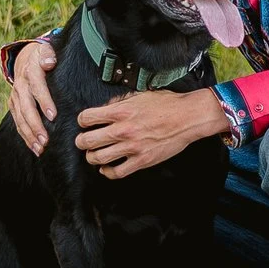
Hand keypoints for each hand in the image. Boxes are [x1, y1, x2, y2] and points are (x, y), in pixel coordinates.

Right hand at [9, 37, 58, 155]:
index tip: (53, 116)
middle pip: (26, 108)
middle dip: (35, 125)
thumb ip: (49, 54)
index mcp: (30, 72)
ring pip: (20, 118)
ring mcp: (15, 97)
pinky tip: (34, 148)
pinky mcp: (13, 105)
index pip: (37, 88)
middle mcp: (20, 86)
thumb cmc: (43, 56)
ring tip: (41, 148)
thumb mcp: (46, 50)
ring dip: (30, 135)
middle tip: (46, 140)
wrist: (25, 58)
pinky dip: (25, 136)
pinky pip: (18, 123)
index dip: (44, 101)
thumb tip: (49, 62)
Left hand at [75, 89, 231, 178]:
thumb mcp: (139, 95)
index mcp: (121, 111)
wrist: (187, 118)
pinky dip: (107, 172)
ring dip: (92, 157)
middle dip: (81, 141)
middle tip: (83, 141)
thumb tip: (104, 108)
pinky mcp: (141, 161)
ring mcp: (131, 147)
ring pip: (98, 158)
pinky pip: (116, 172)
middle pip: (87, 140)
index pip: (86, 118)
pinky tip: (106, 168)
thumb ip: (119, 102)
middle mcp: (123, 130)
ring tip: (94, 154)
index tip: (85, 123)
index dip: (82, 120)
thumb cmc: (167, 104)